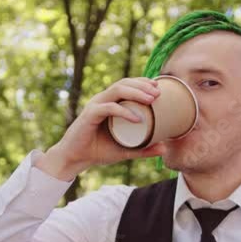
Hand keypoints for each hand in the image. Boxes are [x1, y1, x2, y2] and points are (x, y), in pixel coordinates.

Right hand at [40, 77, 165, 179]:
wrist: (75, 159)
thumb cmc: (98, 151)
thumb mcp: (126, 150)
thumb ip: (144, 149)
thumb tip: (165, 149)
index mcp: (109, 103)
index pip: (127, 85)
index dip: (142, 82)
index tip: (158, 87)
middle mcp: (102, 100)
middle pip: (124, 84)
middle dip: (142, 85)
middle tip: (158, 93)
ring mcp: (95, 106)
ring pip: (117, 90)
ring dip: (136, 93)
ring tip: (151, 100)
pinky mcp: (90, 115)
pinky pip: (109, 108)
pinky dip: (124, 111)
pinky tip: (137, 118)